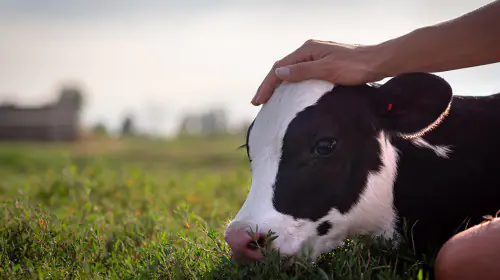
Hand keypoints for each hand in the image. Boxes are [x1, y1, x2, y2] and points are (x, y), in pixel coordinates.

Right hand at [251, 40, 385, 104]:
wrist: (378, 62)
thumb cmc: (355, 67)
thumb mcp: (327, 70)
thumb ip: (302, 71)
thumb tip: (279, 73)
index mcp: (307, 50)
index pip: (279, 68)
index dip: (266, 85)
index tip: (257, 101)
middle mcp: (309, 51)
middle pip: (282, 68)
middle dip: (268, 85)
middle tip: (258, 102)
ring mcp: (316, 57)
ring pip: (290, 71)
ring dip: (278, 85)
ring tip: (269, 99)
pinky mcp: (323, 64)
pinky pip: (300, 74)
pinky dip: (290, 84)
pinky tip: (289, 93)